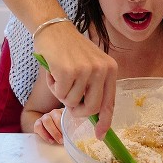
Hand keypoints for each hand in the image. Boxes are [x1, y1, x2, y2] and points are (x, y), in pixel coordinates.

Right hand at [34, 21, 116, 138]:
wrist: (53, 28)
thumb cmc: (69, 49)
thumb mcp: (90, 65)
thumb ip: (94, 86)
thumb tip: (94, 115)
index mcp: (110, 69)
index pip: (109, 102)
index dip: (105, 122)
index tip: (100, 135)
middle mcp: (101, 70)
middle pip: (91, 108)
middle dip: (77, 110)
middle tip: (67, 100)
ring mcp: (86, 70)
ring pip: (72, 102)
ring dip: (61, 93)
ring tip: (60, 75)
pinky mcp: (68, 71)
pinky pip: (60, 94)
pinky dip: (53, 86)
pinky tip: (53, 71)